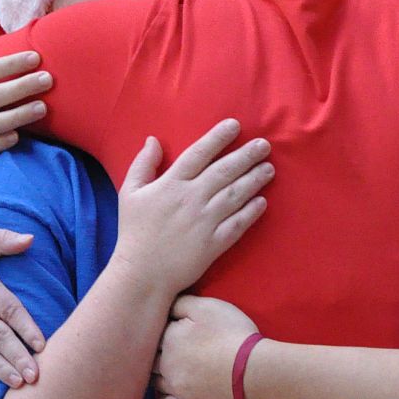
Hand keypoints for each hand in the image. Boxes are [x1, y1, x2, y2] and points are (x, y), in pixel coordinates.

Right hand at [110, 121, 271, 297]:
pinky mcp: (214, 244)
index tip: (235, 125)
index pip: (199, 153)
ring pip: (235, 195)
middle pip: (224, 171)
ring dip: (255, 180)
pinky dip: (251, 212)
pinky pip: (237, 224)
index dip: (218, 137)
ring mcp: (204, 222)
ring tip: (269, 168)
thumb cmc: (134, 232)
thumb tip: (153, 138)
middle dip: (246, 155)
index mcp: (171, 184)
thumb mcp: (130, 193)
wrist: (142, 274)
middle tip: (264, 145)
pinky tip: (263, 201)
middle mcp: (191, 199)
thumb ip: (143, 164)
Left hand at [154, 293, 259, 398]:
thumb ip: (181, 303)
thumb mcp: (207, 306)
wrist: (252, 371)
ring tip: (175, 368)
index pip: (154, 332)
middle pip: (151, 357)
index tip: (176, 330)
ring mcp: (174, 388)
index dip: (165, 330)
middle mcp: (164, 364)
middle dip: (158, 352)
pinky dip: (167, 397)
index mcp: (168, 338)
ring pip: (155, 380)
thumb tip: (165, 306)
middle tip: (176, 349)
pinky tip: (176, 389)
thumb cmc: (231, 334)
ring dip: (160, 374)